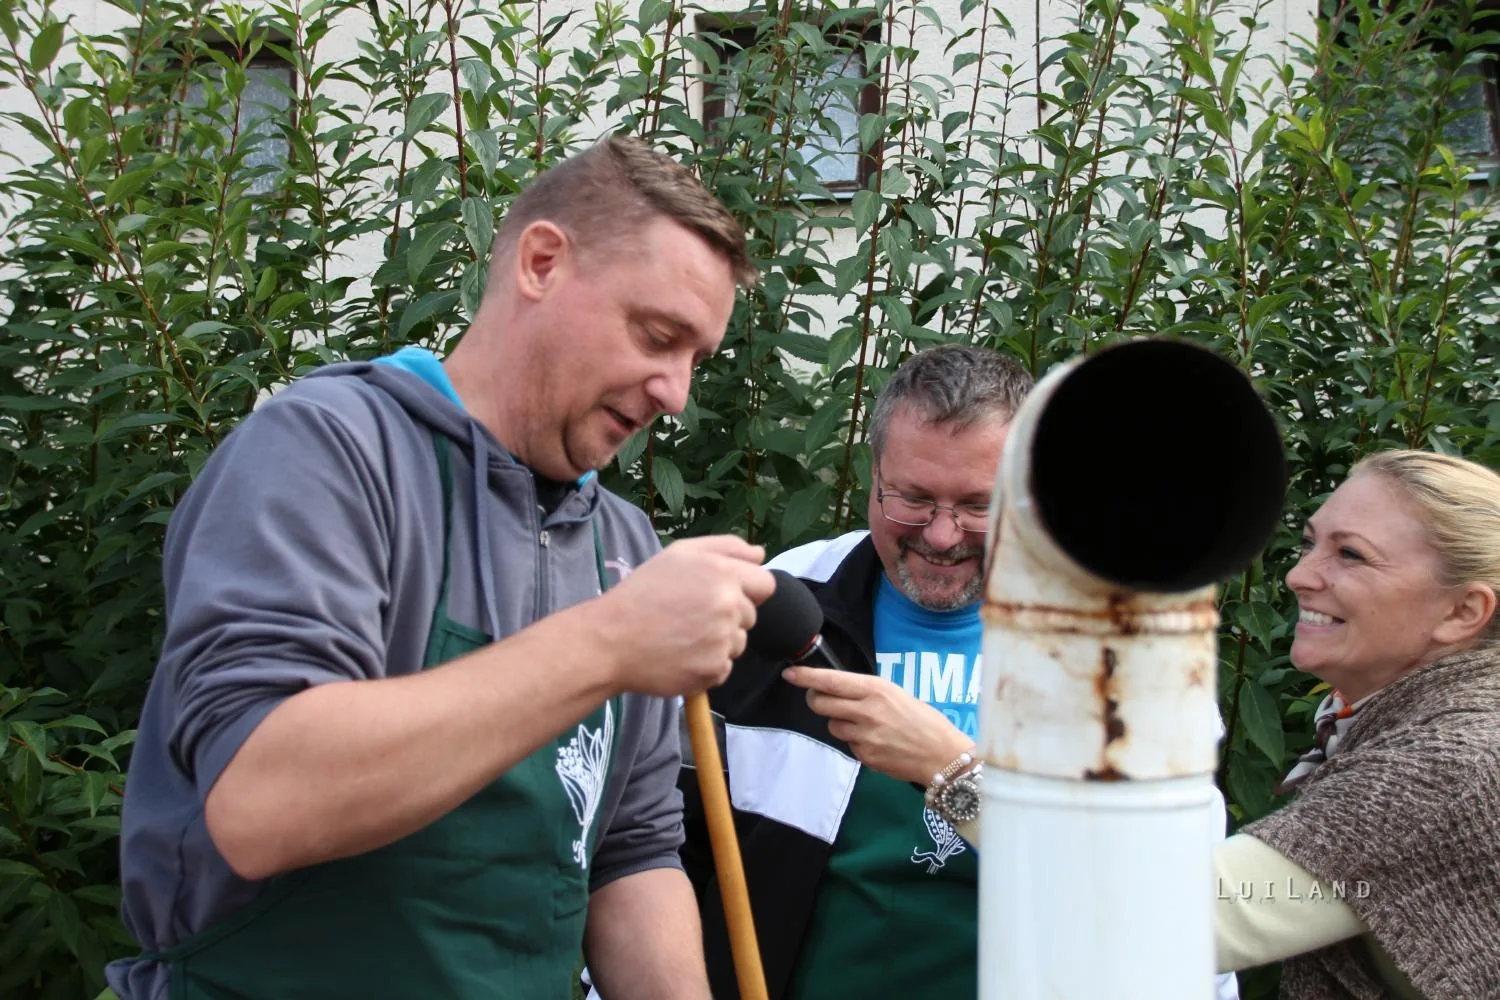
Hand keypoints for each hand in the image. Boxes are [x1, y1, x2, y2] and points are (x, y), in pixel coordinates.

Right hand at [593, 535, 775, 697]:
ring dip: (717, 642)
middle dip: (728, 616)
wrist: (610, 640)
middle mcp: (729, 606)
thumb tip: (760, 555)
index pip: (765, 585)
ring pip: (737, 643)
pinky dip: (706, 665)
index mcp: (723, 573)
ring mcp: (722, 641)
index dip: (746, 590)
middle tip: (690, 616)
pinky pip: (723, 668)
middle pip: (751, 616)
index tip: (720, 596)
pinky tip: (680, 655)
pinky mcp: (713, 671)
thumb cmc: (643, 593)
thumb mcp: (679, 554)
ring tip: (681, 636)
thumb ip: (727, 547)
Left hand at [782, 666, 972, 785]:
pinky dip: (856, 741)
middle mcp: (866, 711)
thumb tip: (838, 689)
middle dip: (816, 700)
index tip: (790, 674)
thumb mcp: (896, 694)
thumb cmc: (923, 720)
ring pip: (833, 725)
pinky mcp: (865, 756)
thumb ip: (867, 692)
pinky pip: (849, 744)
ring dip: (840, 722)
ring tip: (865, 724)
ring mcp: (864, 735)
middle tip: (822, 699)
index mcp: (876, 689)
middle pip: (821, 704)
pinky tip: (876, 741)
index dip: (807, 677)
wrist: (942, 754)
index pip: (831, 680)